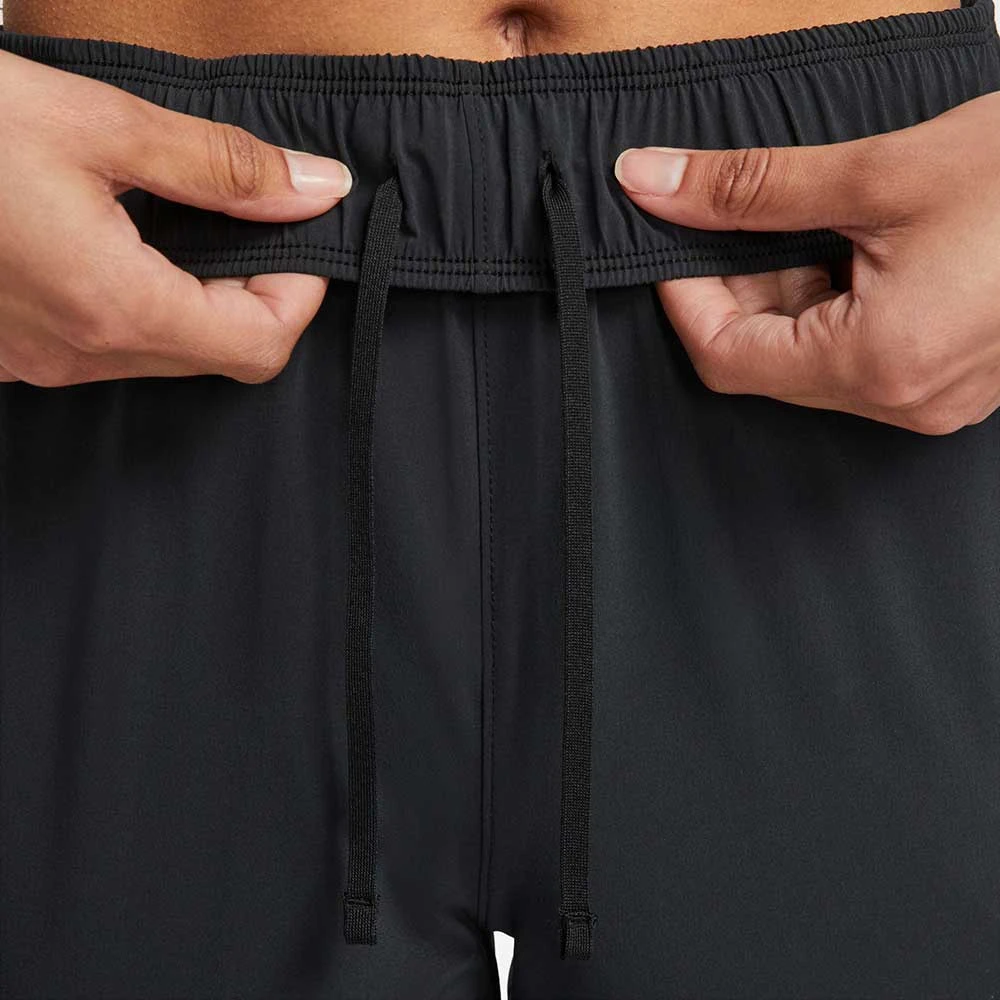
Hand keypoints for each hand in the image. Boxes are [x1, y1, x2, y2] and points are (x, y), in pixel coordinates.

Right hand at [0, 48, 353, 386]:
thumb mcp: (96, 124)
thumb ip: (220, 167)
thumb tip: (316, 188)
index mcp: (113, 307)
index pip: (260, 345)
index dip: (299, 292)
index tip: (296, 230)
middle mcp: (80, 355)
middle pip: (221, 356)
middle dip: (258, 293)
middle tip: (250, 219)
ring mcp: (40, 361)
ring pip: (167, 353)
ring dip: (201, 297)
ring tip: (188, 219)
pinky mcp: (12, 350)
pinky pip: (109, 345)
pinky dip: (144, 301)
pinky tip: (125, 240)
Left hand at [614, 90, 999, 434]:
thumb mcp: (876, 173)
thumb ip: (750, 188)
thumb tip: (651, 181)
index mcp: (879, 364)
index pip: (727, 359)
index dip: (684, 299)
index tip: (672, 240)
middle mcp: (903, 400)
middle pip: (766, 361)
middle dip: (737, 289)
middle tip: (736, 216)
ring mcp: (932, 396)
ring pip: (810, 357)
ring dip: (785, 291)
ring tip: (805, 219)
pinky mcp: (951, 377)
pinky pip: (858, 353)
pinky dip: (832, 302)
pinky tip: (847, 245)